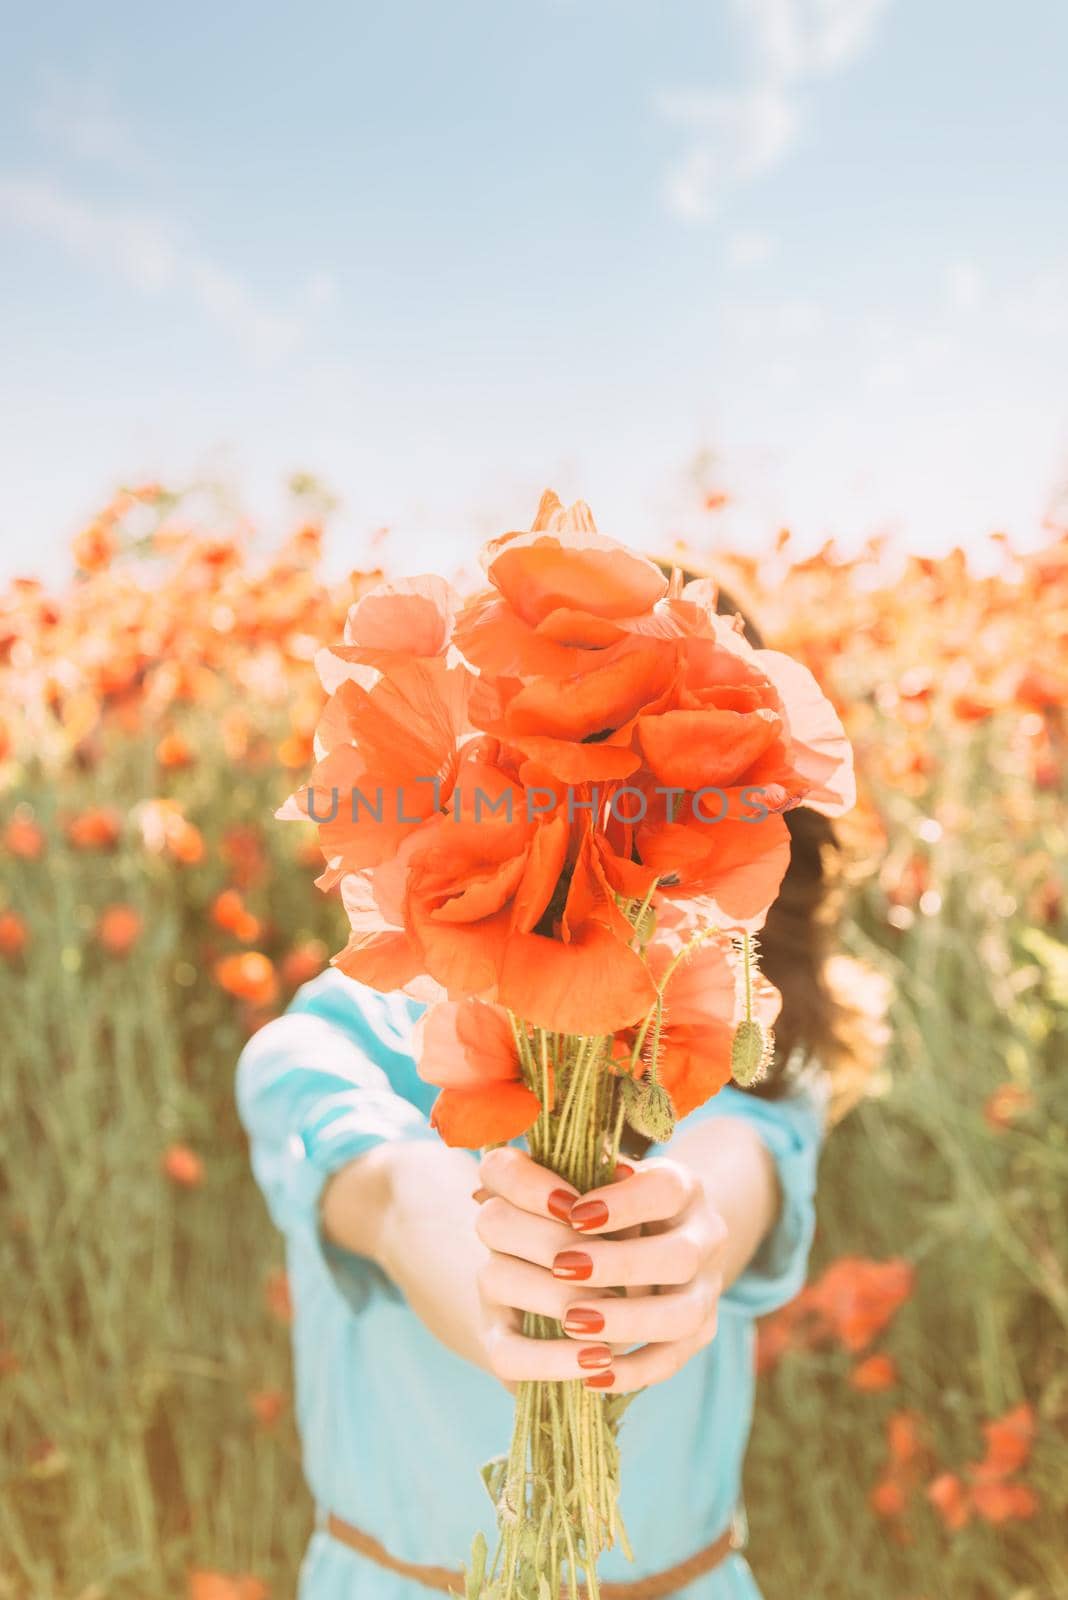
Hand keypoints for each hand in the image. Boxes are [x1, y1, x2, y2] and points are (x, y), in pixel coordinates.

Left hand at [475, 1146, 727, 1392]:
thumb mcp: (577, 1174)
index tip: (571, 1211)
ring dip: (625, 1321)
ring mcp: (707, 1287)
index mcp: (681, 1187)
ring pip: (681, 1315)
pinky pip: (673, 1361)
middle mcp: (705, 1235)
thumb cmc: (599, 1198)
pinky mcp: (698, 1332)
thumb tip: (480, 1193)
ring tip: (571, 1322)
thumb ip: (538, 1176)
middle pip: (679, 1256)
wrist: (653, 1234)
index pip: (664, 1189)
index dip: (621, 1203)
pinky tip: (591, 1375)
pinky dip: (633, 1372)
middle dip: (618, 1265)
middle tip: (561, 1268)